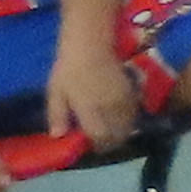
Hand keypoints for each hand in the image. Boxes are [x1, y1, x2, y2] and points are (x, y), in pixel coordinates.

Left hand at [46, 32, 136, 153]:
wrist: (91, 46)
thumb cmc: (69, 69)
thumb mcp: (55, 92)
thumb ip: (57, 116)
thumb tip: (58, 137)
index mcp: (90, 109)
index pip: (100, 137)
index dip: (97, 145)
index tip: (91, 145)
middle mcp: (110, 108)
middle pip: (118, 136)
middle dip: (110, 142)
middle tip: (101, 140)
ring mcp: (124, 102)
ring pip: (129, 128)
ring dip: (121, 133)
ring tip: (110, 129)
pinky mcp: (132, 95)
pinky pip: (134, 116)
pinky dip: (128, 121)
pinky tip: (118, 117)